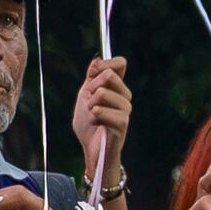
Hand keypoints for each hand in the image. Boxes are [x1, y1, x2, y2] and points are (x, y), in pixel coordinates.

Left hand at [70, 53, 133, 186]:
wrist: (91, 149)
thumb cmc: (88, 125)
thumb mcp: (85, 97)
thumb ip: (91, 79)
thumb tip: (96, 60)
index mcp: (117, 88)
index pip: (120, 63)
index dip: (105, 65)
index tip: (92, 75)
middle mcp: (125, 96)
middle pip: (109, 75)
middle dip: (91, 88)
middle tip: (89, 103)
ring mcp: (126, 109)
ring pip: (103, 92)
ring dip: (90, 104)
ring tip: (92, 115)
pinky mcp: (123, 124)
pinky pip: (103, 110)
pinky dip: (94, 115)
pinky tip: (96, 122)